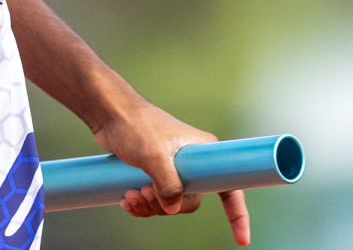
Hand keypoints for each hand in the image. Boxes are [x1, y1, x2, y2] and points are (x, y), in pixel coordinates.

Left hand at [90, 96, 250, 246]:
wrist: (110, 114)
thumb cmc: (134, 126)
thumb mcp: (153, 155)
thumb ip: (167, 183)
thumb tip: (173, 208)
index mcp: (203, 153)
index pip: (229, 187)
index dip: (237, 214)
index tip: (242, 239)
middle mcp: (192, 162)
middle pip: (190, 201)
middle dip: (166, 205)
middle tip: (144, 192)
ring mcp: (173, 168)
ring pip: (170, 203)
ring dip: (149, 206)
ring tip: (130, 195)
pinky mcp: (155, 173)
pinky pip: (155, 200)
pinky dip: (141, 204)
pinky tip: (126, 200)